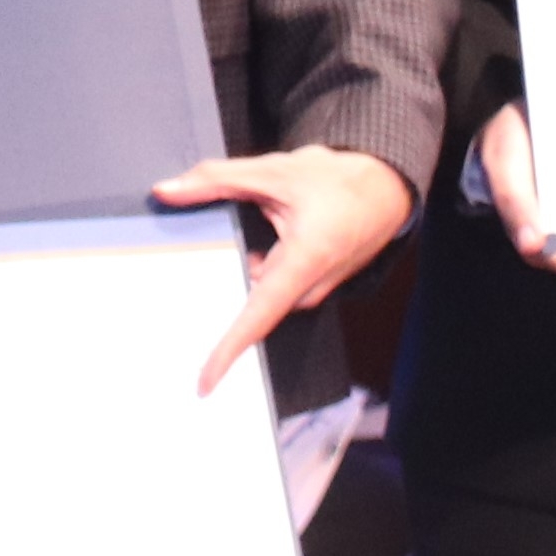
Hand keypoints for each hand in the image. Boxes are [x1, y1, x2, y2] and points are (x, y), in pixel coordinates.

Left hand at [150, 144, 415, 388]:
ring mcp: (314, 289)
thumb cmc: (340, 182)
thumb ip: (216, 180)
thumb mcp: (273, 172)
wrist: (389, 188)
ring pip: (260, 291)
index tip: (205, 383)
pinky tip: (253, 239)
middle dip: (219, 293)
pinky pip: (273, 286)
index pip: (258, 317)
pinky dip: (256, 266)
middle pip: (252, 304)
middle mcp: (310, 286)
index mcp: (303, 262)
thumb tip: (167, 190)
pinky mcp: (313, 285)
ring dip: (240, 268)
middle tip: (175, 287)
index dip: (229, 352)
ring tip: (228, 244)